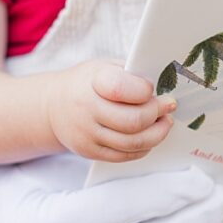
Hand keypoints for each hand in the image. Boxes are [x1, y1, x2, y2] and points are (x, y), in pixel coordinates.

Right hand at [47, 60, 176, 161]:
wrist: (53, 106)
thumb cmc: (89, 84)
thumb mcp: (106, 67)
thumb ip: (132, 75)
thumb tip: (166, 87)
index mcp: (93, 81)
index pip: (121, 89)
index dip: (145, 91)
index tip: (156, 90)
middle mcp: (86, 108)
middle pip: (133, 121)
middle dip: (157, 114)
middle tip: (169, 107)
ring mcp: (86, 133)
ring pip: (133, 142)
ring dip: (157, 133)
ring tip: (165, 123)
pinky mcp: (90, 151)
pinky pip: (125, 155)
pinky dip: (144, 147)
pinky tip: (150, 136)